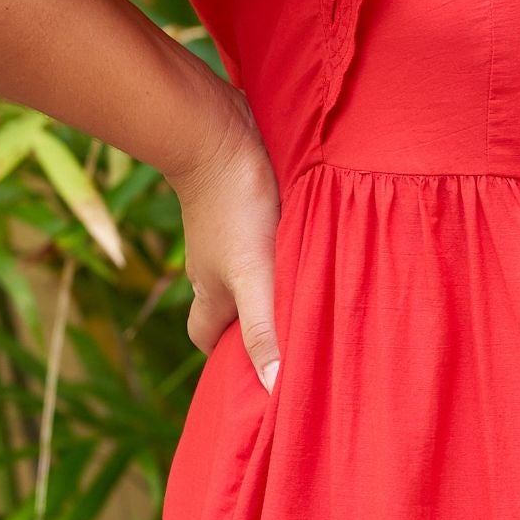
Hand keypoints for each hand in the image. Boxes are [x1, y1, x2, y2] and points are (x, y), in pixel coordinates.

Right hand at [167, 95, 283, 389]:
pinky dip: (279, 243)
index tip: (252, 371)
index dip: (223, 356)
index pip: (205, 336)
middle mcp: (212, 264)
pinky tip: (310, 238)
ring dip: (273, 279)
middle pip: (226, 302)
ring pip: (245, 266)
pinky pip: (260, 233)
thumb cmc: (234, 207)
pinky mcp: (242, 201)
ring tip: (314, 287)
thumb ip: (265, 327)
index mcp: (209, 290)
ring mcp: (225, 231)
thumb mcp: (254, 275)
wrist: (216, 132)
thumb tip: (274, 387)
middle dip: (253, 319)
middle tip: (292, 329)